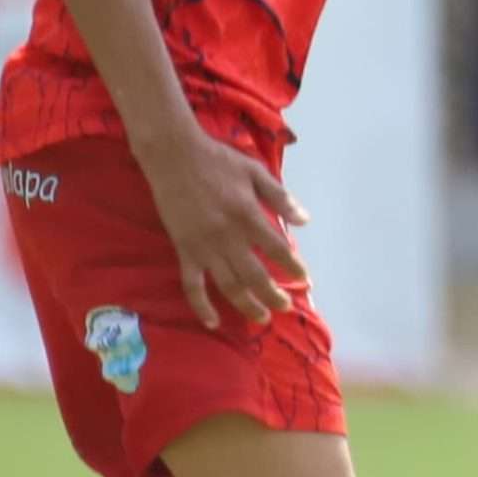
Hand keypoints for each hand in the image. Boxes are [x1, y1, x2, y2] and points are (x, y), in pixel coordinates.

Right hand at [137, 127, 307, 329]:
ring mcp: (204, 246)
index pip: (278, 249)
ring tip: (261, 318)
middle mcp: (228, 236)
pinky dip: (201, 305)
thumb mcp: (256, 172)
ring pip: (228, 285)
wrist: (173, 155)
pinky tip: (213, 321)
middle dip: (273, 295)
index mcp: (248, 215)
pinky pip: (192, 284)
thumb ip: (281, 198)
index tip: (304, 279)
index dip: (292, 267)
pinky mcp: (184, 250)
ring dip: (246, 305)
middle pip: (255, 275)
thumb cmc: (218, 161)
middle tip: (284, 307)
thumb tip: (305, 222)